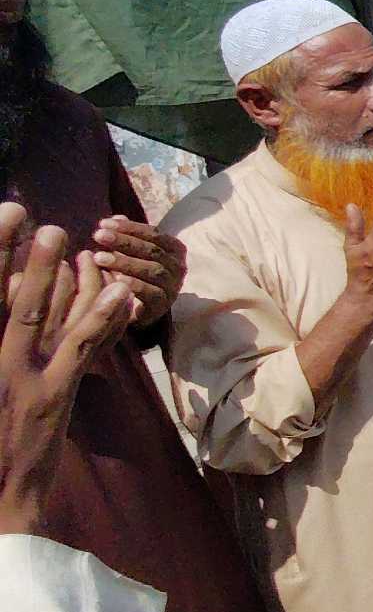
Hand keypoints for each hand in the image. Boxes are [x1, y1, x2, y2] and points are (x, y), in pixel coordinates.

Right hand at [0, 206, 135, 535]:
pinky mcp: (49, 399)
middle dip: (7, 255)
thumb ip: (3, 352)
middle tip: (21, 212)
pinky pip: (79, 351)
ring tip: (66, 238)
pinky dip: (102, 319)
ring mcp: (15, 381)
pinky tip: (121, 294)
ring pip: (33, 316)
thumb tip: (9, 305)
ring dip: (50, 275)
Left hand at [89, 216, 185, 326]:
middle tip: (98, 236)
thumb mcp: (130, 254)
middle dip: (124, 242)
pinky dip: (135, 285)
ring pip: (152, 270)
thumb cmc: (135, 276)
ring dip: (125, 262)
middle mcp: (178, 266)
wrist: (137, 312)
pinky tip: (115, 279)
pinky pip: (151, 293)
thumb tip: (116, 216)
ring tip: (99, 257)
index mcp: (173, 249)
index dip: (129, 227)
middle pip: (152, 250)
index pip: (153, 233)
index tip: (103, 224)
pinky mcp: (163, 305)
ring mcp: (172, 286)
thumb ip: (125, 236)